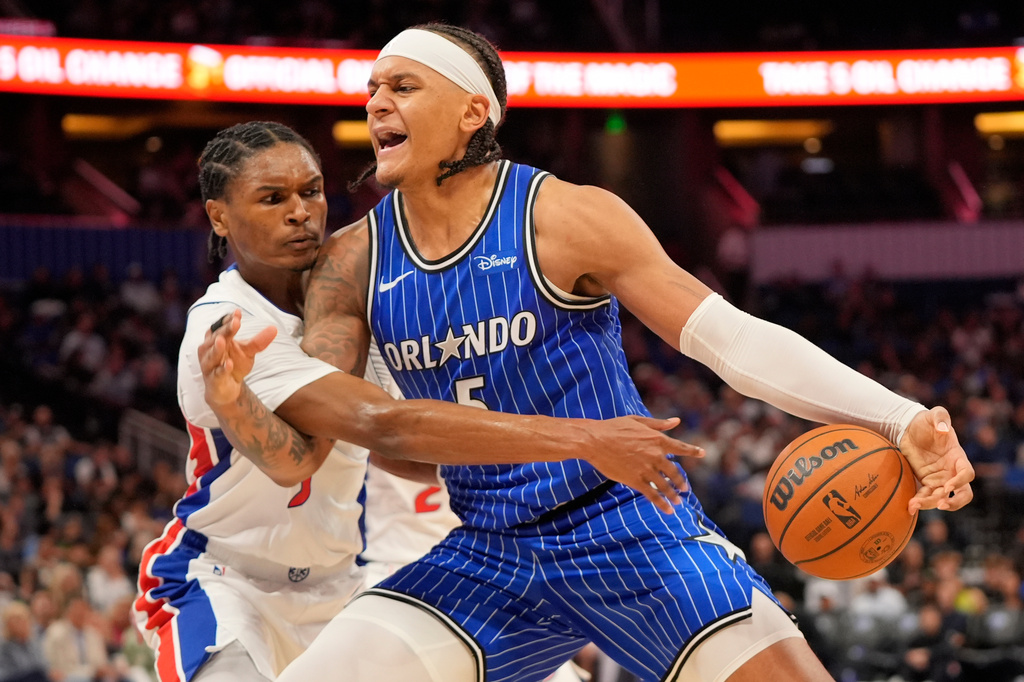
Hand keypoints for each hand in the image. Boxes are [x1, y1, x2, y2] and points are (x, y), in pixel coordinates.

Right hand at [200, 309, 276, 406]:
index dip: (228, 320)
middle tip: (235, 322)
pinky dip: (222, 369)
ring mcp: (209, 365)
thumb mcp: (248, 352)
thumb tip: (274, 328)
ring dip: (217, 348)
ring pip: (212, 355)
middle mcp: (209, 350)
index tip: (238, 313)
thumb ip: (259, 341)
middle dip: (225, 330)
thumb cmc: (233, 365)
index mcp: (216, 339)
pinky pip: (217, 373)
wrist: (226, 389)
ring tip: (223, 340)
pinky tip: (229, 364)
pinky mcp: (213, 379)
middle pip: (216, 337)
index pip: (221, 327)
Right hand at [585, 415, 703, 513]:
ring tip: (677, 502)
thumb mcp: (637, 421)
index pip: (680, 447)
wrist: (595, 440)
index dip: (692, 451)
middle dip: (681, 482)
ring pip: (665, 485)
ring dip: (672, 495)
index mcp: (657, 439)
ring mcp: (646, 469)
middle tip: (685, 489)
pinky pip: (652, 494)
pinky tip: (668, 510)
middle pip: (674, 472)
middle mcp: (655, 455)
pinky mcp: (635, 480)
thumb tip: (676, 421)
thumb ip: (658, 424)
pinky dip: (661, 503)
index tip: (703, 453)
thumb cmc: (614, 428)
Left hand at [899, 406, 974, 512]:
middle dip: (955, 502)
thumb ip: (940, 417)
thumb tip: (943, 428)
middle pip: (963, 494)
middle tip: (940, 504)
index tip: (948, 486)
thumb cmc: (925, 421)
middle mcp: (951, 471)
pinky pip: (926, 495)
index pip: (967, 474)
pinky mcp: (926, 481)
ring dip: (931, 504)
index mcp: (957, 457)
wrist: (910, 428)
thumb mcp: (933, 414)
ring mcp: (940, 478)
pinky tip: (909, 506)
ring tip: (914, 505)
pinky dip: (920, 502)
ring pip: (942, 498)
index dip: (960, 481)